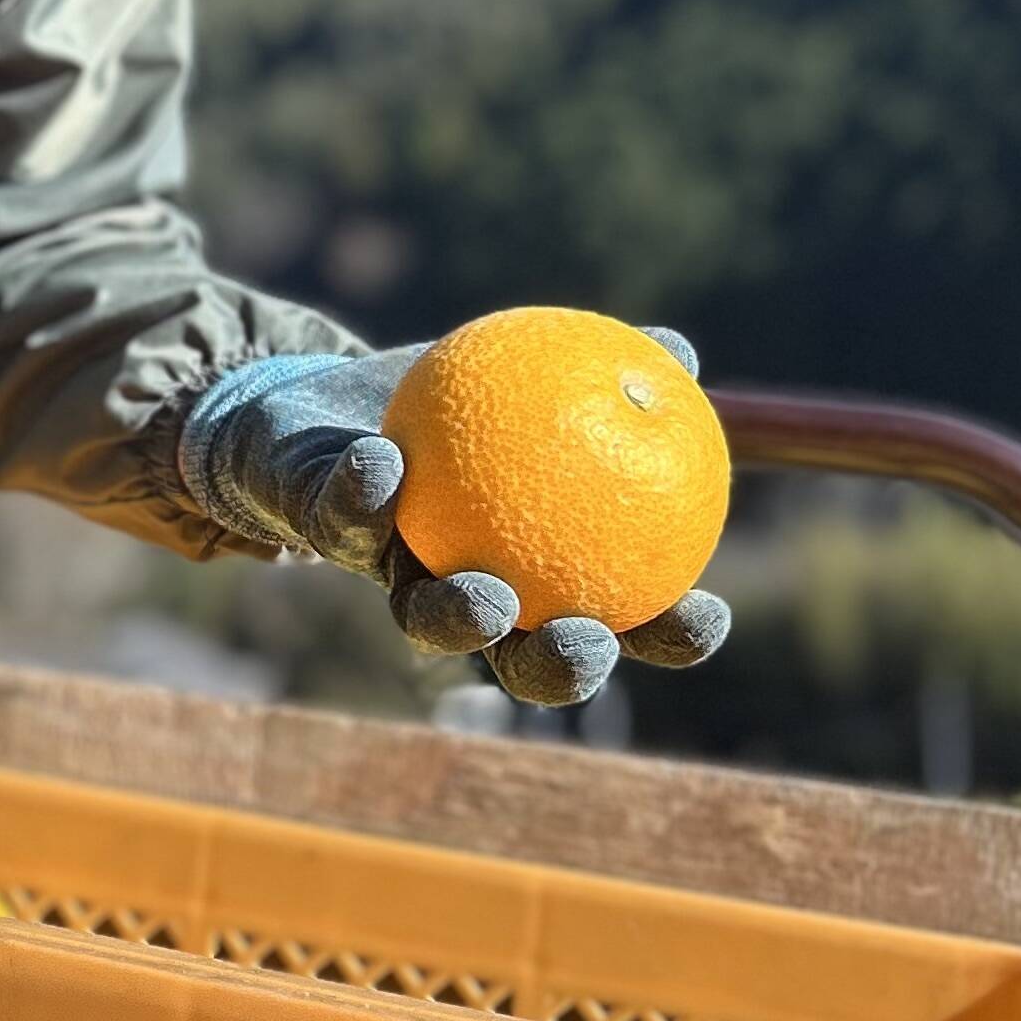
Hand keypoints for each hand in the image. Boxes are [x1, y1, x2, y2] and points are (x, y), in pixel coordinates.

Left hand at [176, 336, 731, 710]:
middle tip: (585, 641)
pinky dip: (366, 493)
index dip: (665, 633)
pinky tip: (386, 462)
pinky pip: (344, 518)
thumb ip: (604, 371)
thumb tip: (681, 350)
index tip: (704, 612)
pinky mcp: (320, 529)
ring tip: (487, 596)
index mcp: (535, 570)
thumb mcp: (530, 377)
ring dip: (459, 618)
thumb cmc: (448, 401)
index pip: (618, 618)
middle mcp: (465, 590)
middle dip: (559, 670)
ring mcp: (391, 571)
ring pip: (427, 620)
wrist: (316, 396)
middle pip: (522, 661)